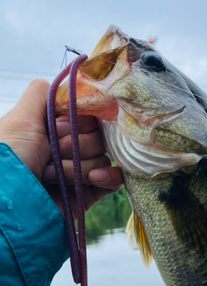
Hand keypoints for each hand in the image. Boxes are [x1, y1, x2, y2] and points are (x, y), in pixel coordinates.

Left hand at [0, 79, 123, 214]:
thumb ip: (44, 93)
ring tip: (55, 176)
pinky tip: (92, 178)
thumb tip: (73, 81)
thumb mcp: (21, 117)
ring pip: (104, 156)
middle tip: (53, 152)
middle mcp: (69, 147)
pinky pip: (115, 179)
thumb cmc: (11, 157)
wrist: (11, 204)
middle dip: (76, 143)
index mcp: (55, 128)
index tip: (60, 126)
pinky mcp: (91, 192)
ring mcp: (81, 170)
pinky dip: (108, 176)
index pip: (87, 113)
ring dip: (79, 165)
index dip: (78, 119)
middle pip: (98, 134)